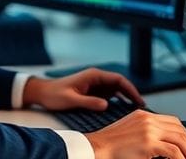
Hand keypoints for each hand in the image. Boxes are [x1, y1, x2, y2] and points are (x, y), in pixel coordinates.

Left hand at [21, 67, 144, 110]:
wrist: (43, 93)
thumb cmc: (54, 94)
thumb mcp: (71, 100)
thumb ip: (88, 102)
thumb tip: (106, 105)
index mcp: (93, 75)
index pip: (118, 79)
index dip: (130, 89)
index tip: (138, 100)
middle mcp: (97, 78)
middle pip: (120, 84)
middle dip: (132, 93)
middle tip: (141, 106)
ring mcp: (96, 85)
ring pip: (117, 89)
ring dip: (126, 97)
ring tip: (136, 109)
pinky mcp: (93, 92)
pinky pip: (110, 95)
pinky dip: (119, 100)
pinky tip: (124, 109)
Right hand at [86, 110, 185, 158]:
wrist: (95, 148)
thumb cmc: (110, 146)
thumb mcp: (130, 133)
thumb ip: (146, 134)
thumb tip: (165, 147)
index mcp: (144, 115)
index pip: (174, 122)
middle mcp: (148, 119)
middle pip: (181, 130)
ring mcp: (149, 130)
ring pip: (181, 140)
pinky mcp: (148, 142)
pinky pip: (173, 151)